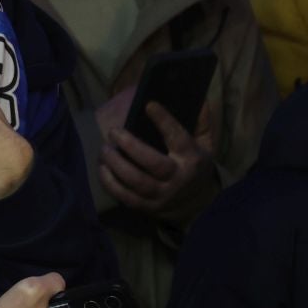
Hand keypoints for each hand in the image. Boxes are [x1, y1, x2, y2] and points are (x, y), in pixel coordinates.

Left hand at [99, 101, 215, 216]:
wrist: (197, 204)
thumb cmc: (194, 166)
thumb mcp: (205, 145)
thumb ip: (202, 124)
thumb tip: (199, 101)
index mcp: (192, 159)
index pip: (178, 138)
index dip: (164, 121)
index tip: (149, 105)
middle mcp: (178, 178)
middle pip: (154, 163)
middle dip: (131, 146)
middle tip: (113, 131)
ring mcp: (162, 195)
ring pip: (137, 181)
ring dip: (116, 164)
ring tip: (105, 149)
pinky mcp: (147, 207)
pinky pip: (125, 197)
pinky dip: (110, 183)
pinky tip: (102, 168)